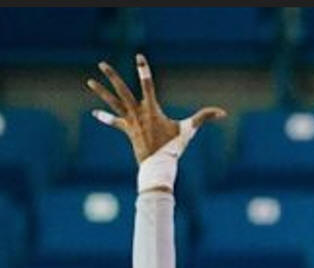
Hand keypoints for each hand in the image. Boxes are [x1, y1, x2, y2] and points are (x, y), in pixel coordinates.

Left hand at [86, 54, 224, 162]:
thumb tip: (224, 113)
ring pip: (113, 103)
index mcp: (151, 109)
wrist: (158, 165)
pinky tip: (95, 112)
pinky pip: (114, 122)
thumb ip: (205, 117)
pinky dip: (105, 117)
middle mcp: (137, 112)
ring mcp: (130, 121)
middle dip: (112, 76)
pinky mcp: (127, 131)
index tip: (138, 56)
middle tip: (101, 64)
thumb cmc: (175, 147)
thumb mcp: (190, 130)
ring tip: (89, 81)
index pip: (147, 84)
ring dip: (101, 92)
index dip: (143, 69)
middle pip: (122, 90)